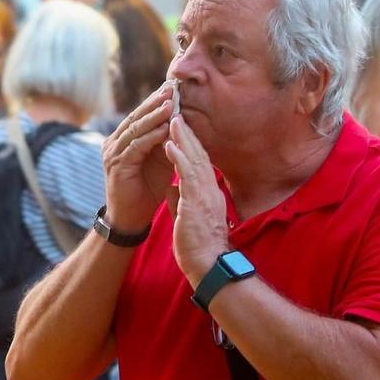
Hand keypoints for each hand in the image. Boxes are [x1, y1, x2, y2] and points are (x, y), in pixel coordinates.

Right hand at [102, 82, 175, 234]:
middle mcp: (114, 143)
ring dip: (154, 115)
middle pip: (136, 117)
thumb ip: (167, 142)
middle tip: (172, 88)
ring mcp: (113, 153)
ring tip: (170, 103)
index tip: (173, 87)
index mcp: (123, 139)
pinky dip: (151, 136)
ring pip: (136, 129)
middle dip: (155, 102)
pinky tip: (164, 127)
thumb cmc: (147, 190)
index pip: (140, 115)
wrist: (131, 218)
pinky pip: (136, 146)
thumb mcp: (160, 161)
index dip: (155, 101)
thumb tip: (182, 120)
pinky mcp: (117, 165)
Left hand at [161, 114, 231, 287]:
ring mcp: (205, 195)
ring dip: (183, 138)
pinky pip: (188, 175)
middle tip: (177, 113)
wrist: (208, 266)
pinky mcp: (197, 203)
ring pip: (195, 160)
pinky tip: (170, 144)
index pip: (199, 164)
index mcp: (207, 194)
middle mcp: (209, 191)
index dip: (190, 145)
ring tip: (173, 119)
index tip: (179, 128)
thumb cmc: (198, 247)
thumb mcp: (187, 218)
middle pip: (200, 155)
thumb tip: (171, 191)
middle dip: (187, 133)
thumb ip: (180, 202)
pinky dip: (180, 157)